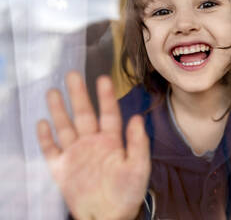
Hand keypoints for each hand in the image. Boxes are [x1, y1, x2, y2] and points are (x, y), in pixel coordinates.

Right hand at [37, 72, 150, 219]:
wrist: (107, 217)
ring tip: (53, 91)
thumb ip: (138, 143)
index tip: (103, 78)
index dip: (106, 97)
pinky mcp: (61, 168)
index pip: (109, 114)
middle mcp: (92, 144)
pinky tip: (42, 123)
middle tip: (73, 75)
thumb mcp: (138, 168)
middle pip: (84, 115)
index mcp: (112, 142)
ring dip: (59, 110)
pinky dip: (45, 137)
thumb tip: (137, 118)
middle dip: (78, 95)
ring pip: (65, 127)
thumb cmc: (126, 194)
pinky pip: (50, 150)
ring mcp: (76, 155)